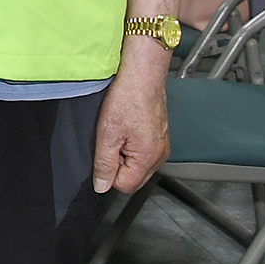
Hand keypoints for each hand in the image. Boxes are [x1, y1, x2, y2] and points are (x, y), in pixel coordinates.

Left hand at [93, 42, 170, 194]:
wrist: (143, 76)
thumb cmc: (127, 99)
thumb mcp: (107, 134)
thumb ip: (104, 164)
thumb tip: (101, 187)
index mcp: (149, 159)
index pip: (125, 186)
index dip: (109, 173)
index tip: (104, 154)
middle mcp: (160, 156)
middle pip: (133, 178)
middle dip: (118, 165)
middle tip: (111, 141)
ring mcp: (162, 146)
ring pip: (138, 165)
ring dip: (124, 154)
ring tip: (119, 132)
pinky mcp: (160, 137)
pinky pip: (143, 152)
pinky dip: (132, 145)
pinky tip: (126, 127)